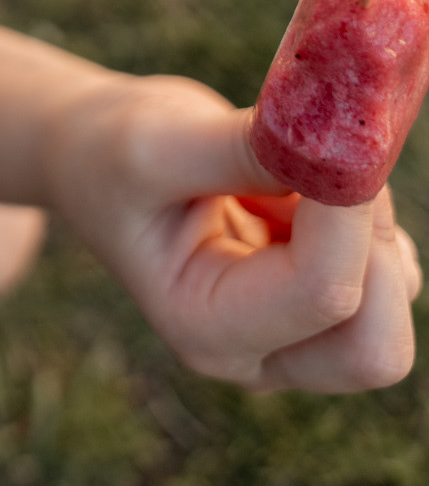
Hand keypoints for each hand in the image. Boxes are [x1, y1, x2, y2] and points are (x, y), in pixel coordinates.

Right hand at [51, 75, 420, 391]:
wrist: (94, 156)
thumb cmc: (112, 150)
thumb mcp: (158, 138)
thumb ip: (246, 150)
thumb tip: (340, 150)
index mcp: (206, 329)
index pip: (323, 293)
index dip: (349, 211)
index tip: (337, 130)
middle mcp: (259, 355)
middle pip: (377, 345)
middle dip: (373, 244)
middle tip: (329, 163)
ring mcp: (293, 338)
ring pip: (391, 307)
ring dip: (368, 225)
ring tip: (294, 173)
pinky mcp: (319, 306)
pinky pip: (385, 274)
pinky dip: (366, 220)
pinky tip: (300, 187)